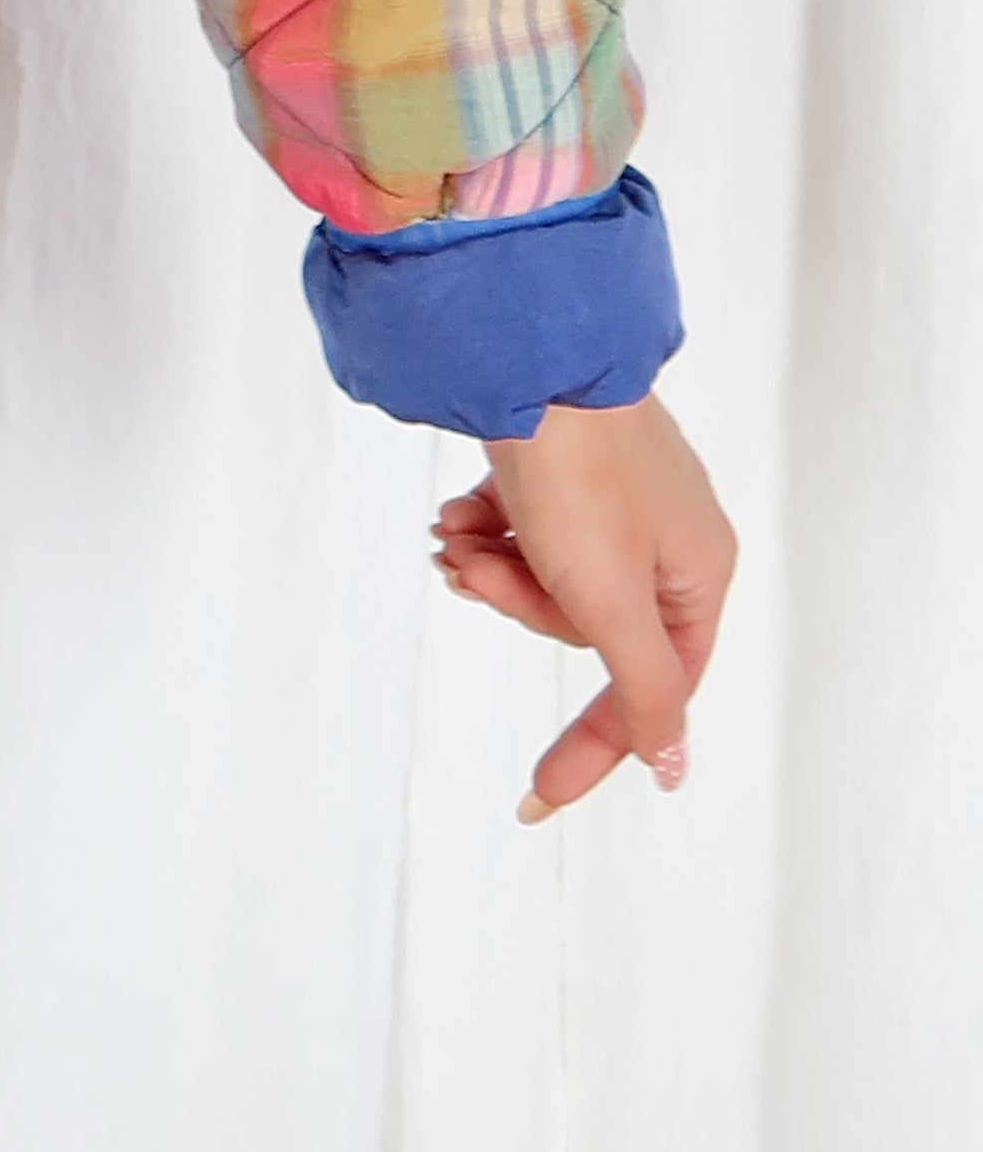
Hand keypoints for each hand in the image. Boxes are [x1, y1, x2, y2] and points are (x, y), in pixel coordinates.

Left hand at [430, 393, 735, 820]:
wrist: (526, 352)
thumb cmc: (580, 474)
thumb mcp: (611, 599)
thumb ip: (645, 691)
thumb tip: (673, 765)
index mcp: (698, 576)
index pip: (650, 693)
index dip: (593, 748)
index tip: (533, 799)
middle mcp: (667, 539)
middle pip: (586, 625)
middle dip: (517, 603)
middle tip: (471, 570)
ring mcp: (619, 499)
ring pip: (549, 575)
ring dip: (490, 564)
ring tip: (453, 535)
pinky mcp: (572, 466)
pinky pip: (530, 527)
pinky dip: (486, 527)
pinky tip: (455, 512)